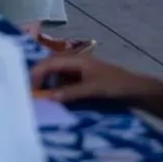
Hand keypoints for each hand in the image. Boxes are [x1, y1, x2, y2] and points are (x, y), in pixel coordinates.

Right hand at [29, 51, 162, 103]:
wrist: (135, 90)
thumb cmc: (115, 85)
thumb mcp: (92, 89)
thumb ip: (70, 93)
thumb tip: (47, 98)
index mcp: (76, 60)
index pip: (49, 63)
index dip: (36, 74)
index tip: (27, 90)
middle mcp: (74, 63)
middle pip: (49, 68)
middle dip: (38, 80)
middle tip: (29, 96)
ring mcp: (77, 71)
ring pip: (54, 76)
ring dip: (46, 86)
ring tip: (39, 100)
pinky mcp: (80, 80)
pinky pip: (62, 84)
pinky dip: (55, 91)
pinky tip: (53, 101)